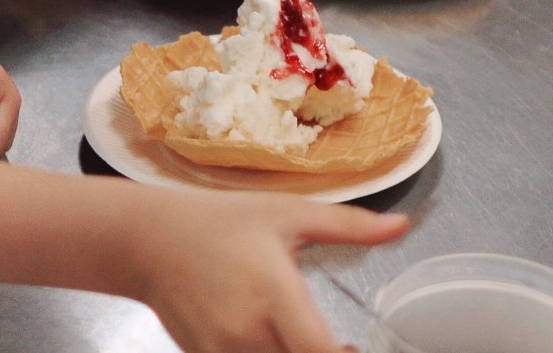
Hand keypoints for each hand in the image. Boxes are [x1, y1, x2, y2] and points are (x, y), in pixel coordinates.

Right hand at [128, 190, 408, 352]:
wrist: (151, 241)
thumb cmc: (222, 222)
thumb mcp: (288, 213)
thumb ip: (348, 225)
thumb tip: (401, 226)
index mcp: (273, 292)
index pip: (317, 352)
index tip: (359, 348)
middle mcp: (246, 331)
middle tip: (349, 350)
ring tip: (319, 348)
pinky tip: (285, 348)